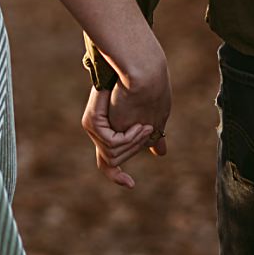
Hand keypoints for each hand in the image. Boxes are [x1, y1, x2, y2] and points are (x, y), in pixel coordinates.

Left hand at [81, 59, 171, 187]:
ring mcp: (92, 128)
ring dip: (134, 142)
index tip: (130, 184)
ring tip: (145, 126)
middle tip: (148, 130)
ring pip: (114, 155)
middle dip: (133, 148)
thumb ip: (150, 138)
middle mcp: (95, 129)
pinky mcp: (93, 124)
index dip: (115, 175)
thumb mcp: (148, 119)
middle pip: (112, 160)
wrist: (138, 70)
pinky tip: (139, 126)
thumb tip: (161, 154)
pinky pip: (112, 144)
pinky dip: (128, 137)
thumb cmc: (145, 89)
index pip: (105, 161)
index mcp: (106, 128)